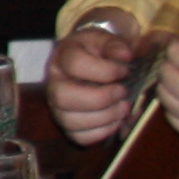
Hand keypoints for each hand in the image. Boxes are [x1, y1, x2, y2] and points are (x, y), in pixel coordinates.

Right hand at [49, 15, 142, 143]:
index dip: (105, 70)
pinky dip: (101, 132)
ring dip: (104, 118)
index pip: (75, 64)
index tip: (125, 70)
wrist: (90, 61)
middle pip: (63, 97)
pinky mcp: (67, 124)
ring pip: (70, 121)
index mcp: (63, 57)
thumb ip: (115, 45)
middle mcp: (54, 82)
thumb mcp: (106, 40)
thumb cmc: (98, 52)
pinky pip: (79, 137)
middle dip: (100, 99)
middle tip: (122, 93)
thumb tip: (124, 56)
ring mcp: (57, 106)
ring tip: (123, 109)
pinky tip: (115, 120)